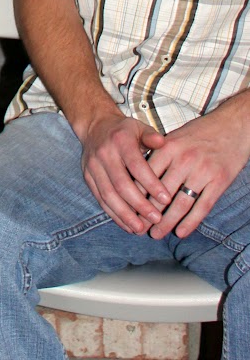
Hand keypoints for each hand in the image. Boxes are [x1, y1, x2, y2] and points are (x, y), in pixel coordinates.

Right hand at [78, 111, 168, 233]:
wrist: (95, 126)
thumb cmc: (123, 131)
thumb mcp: (139, 127)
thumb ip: (151, 136)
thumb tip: (162, 142)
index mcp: (120, 140)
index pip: (136, 165)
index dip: (151, 183)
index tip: (166, 199)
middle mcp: (104, 154)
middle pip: (121, 183)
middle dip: (139, 204)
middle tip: (156, 219)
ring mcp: (93, 166)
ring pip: (108, 195)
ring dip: (125, 214)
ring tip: (141, 229)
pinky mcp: (88, 177)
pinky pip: (100, 199)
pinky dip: (114, 214)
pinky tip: (128, 225)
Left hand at [143, 102, 249, 238]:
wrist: (232, 126)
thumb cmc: (200, 132)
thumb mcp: (175, 137)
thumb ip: (158, 154)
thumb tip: (138, 176)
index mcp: (169, 147)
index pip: (147, 175)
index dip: (136, 195)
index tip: (128, 208)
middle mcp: (184, 159)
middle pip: (161, 193)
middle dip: (148, 213)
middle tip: (139, 228)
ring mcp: (202, 171)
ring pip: (180, 203)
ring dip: (167, 222)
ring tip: (156, 234)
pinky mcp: (219, 182)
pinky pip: (202, 207)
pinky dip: (190, 222)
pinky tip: (181, 232)